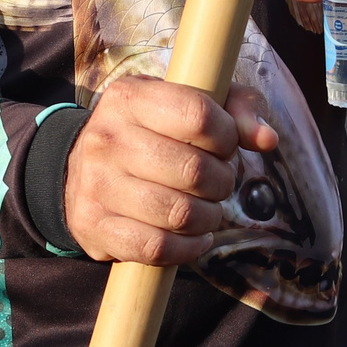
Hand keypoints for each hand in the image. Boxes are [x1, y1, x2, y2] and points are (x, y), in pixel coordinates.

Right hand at [62, 75, 278, 264]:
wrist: (79, 171)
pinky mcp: (93, 226)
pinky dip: (188, 248)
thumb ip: (236, 110)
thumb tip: (267, 139)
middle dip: (222, 182)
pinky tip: (193, 237)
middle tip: (218, 182)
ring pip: (179, 214)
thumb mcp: (188, 103)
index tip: (224, 145)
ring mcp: (96, 184)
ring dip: (209, 218)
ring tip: (206, 210)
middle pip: (194, 170)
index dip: (227, 136)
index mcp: (129, 97)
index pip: (199, 115)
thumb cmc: (150, 133)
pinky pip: (157, 248)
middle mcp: (106, 138)